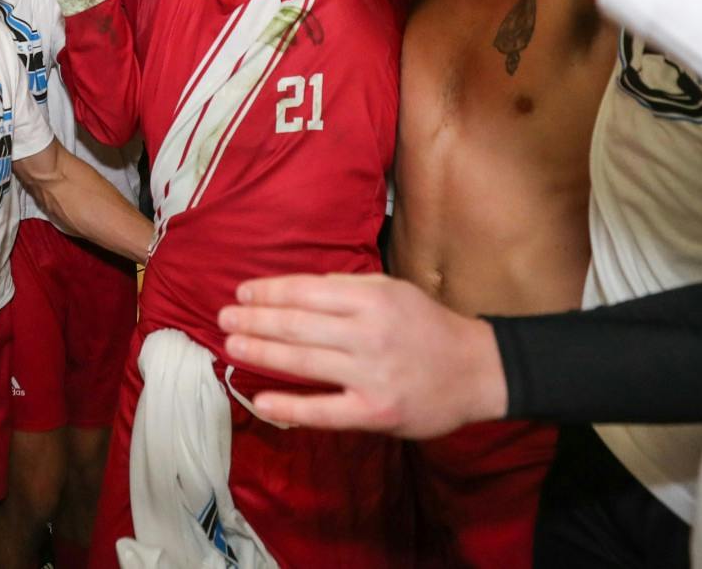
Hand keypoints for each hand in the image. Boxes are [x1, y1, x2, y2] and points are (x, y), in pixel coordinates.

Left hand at [218, 273, 508, 438]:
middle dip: (256, 321)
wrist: (477, 370)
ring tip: (232, 346)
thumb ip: (348, 288)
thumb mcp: (393, 290)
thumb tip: (296, 289)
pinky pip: (323, 411)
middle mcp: (369, 334)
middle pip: (298, 325)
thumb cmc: (428, 327)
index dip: (269, 292)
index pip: (307, 292)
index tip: (242, 293)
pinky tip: (261, 401)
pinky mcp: (375, 413)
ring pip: (304, 363)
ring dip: (262, 354)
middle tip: (224, 318)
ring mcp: (371, 375)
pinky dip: (290, 407)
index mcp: (372, 298)